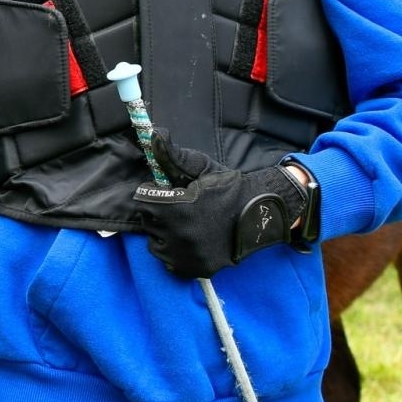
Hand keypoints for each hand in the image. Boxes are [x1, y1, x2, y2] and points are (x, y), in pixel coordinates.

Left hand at [132, 129, 309, 278]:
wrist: (258, 214)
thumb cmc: (227, 187)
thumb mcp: (199, 167)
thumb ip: (171, 154)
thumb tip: (153, 133)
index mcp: (177, 208)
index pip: (143, 201)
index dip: (154, 194)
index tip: (168, 192)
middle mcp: (179, 235)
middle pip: (149, 222)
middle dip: (159, 213)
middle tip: (178, 208)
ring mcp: (188, 255)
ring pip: (156, 244)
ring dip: (164, 234)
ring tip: (184, 224)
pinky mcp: (196, 269)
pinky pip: (170, 262)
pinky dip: (174, 253)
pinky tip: (188, 241)